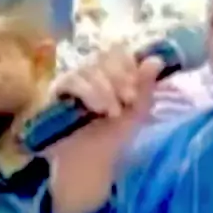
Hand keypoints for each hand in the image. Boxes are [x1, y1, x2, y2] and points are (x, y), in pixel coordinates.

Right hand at [45, 45, 162, 212]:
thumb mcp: (136, 113)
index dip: (129, 64)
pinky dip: (90, 92)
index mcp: (110, 71)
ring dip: (106, 89)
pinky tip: (98, 109)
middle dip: (121, 76)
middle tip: (129, 100)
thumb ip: (146, 87)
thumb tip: (157, 60)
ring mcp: (71, 78)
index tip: (136, 90)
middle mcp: (89, 70)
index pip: (118, 50)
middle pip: (104, 54)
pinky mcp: (56, 90)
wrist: (90, 162)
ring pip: (89, 67)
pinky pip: (72, 80)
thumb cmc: (112, 137)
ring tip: (114, 113)